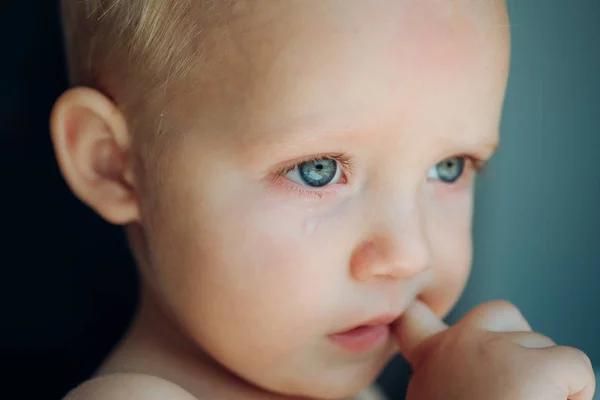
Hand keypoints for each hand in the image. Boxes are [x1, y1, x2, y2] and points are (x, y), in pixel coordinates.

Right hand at [394, 300, 594, 399]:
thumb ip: (443, 378)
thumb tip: (468, 374)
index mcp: (430, 362)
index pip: (414, 315)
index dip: (425, 309)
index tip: (423, 311)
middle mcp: (459, 345)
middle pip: (501, 313)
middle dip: (518, 341)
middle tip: (514, 391)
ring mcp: (497, 350)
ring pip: (544, 344)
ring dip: (547, 375)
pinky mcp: (537, 368)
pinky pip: (576, 367)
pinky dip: (577, 394)